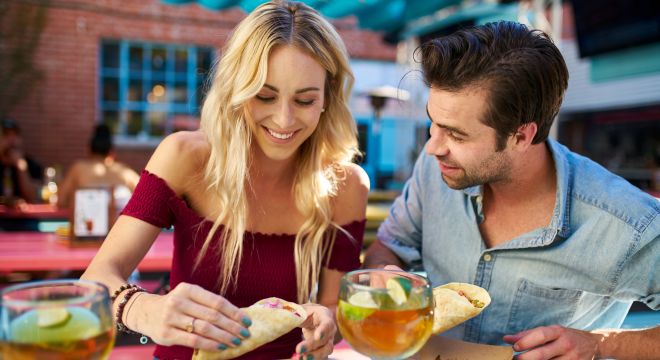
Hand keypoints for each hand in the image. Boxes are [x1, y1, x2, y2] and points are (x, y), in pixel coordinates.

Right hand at [130, 282, 251, 351]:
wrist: (143, 312)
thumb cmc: (175, 305)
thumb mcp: (189, 297)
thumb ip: (207, 304)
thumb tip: (237, 317)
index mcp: (188, 289)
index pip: (217, 301)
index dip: (234, 312)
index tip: (247, 321)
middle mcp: (179, 301)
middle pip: (213, 316)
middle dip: (232, 326)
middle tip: (245, 334)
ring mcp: (171, 318)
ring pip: (204, 328)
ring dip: (224, 337)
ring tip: (236, 342)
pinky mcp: (166, 333)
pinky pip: (193, 340)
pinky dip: (209, 344)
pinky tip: (220, 347)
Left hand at [295, 303, 336, 359]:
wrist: (312, 317)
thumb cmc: (306, 312)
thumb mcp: (300, 309)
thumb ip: (292, 312)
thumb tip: (280, 314)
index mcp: (325, 316)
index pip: (327, 323)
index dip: (323, 330)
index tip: (317, 337)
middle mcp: (329, 329)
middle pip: (325, 339)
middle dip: (312, 346)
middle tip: (298, 350)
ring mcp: (328, 340)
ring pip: (326, 350)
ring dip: (315, 355)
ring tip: (302, 358)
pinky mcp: (323, 349)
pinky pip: (320, 355)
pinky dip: (312, 358)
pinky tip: (300, 358)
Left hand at [503, 324, 602, 359]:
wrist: (594, 345)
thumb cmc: (565, 337)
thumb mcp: (551, 331)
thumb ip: (528, 335)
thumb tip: (507, 339)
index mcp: (558, 331)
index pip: (541, 335)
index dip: (526, 341)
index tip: (514, 347)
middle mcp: (566, 344)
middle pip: (543, 353)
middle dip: (526, 358)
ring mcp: (572, 358)